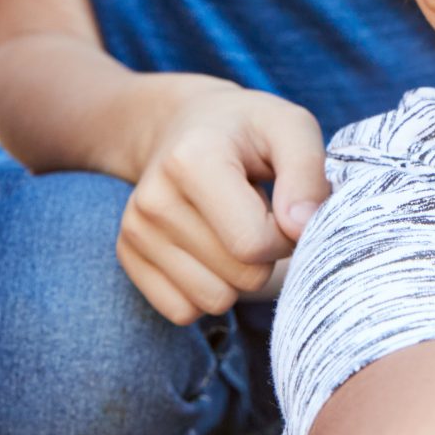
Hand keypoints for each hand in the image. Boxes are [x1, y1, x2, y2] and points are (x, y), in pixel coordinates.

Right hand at [118, 84, 329, 323]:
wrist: (180, 124)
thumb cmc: (246, 129)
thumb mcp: (289, 127)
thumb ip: (307, 173)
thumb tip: (301, 229)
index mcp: (192, 160)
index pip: (254, 244)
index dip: (286, 236)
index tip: (284, 209)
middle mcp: (154, 199)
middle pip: (240, 278)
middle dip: (265, 257)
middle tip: (258, 215)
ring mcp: (135, 231)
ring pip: (213, 301)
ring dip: (237, 277)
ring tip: (232, 228)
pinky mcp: (127, 255)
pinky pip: (183, 311)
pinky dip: (207, 289)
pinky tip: (209, 248)